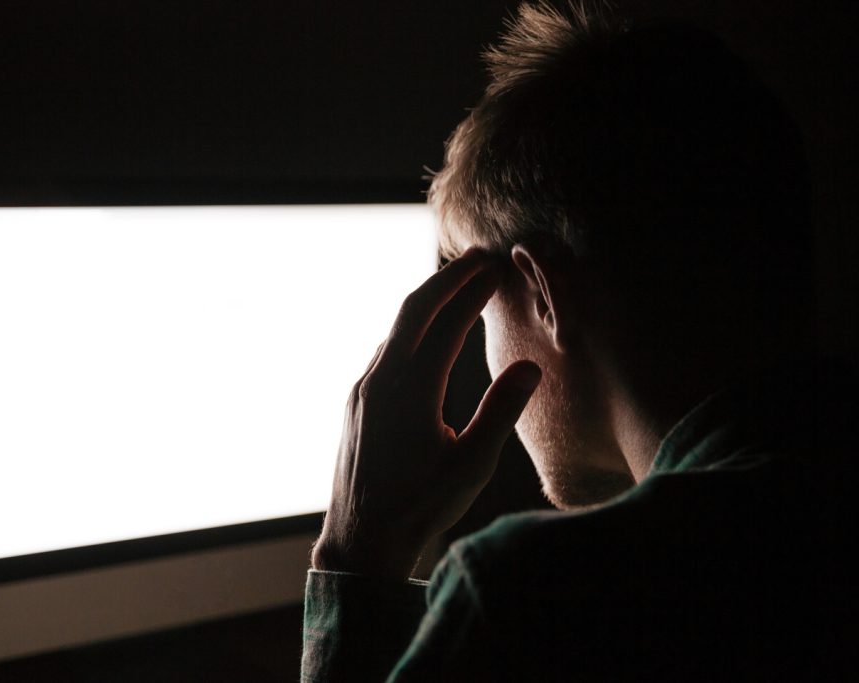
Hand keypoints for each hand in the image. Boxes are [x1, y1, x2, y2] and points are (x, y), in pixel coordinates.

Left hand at [311, 248, 541, 579]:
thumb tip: (529, 366)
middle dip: (447, 278)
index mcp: (411, 391)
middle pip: (414, 310)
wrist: (360, 539)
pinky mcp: (355, 402)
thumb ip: (500, 413)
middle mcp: (380, 380)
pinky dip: (410, 329)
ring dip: (427, 302)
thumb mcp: (471, 466)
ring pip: (395, 329)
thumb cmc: (420, 507)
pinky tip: (425, 336)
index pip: (447, 323)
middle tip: (478, 258)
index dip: (473, 292)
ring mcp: (363, 389)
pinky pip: (384, 350)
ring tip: (457, 288)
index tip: (495, 269)